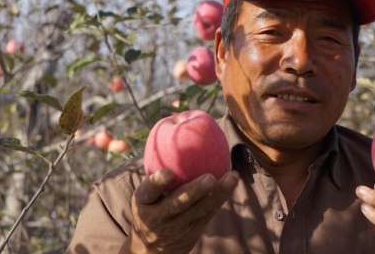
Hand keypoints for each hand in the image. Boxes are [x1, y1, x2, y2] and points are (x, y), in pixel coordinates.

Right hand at [119, 168, 238, 253]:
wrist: (150, 249)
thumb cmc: (149, 207)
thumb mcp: (144, 196)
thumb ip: (155, 176)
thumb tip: (172, 133)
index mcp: (142, 203)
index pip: (148, 192)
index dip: (157, 183)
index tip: (168, 172)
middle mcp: (158, 217)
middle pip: (177, 204)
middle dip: (193, 192)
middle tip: (209, 178)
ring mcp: (176, 228)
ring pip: (198, 210)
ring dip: (216, 194)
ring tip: (231, 177)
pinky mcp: (192, 233)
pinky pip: (208, 214)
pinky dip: (220, 198)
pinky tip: (231, 182)